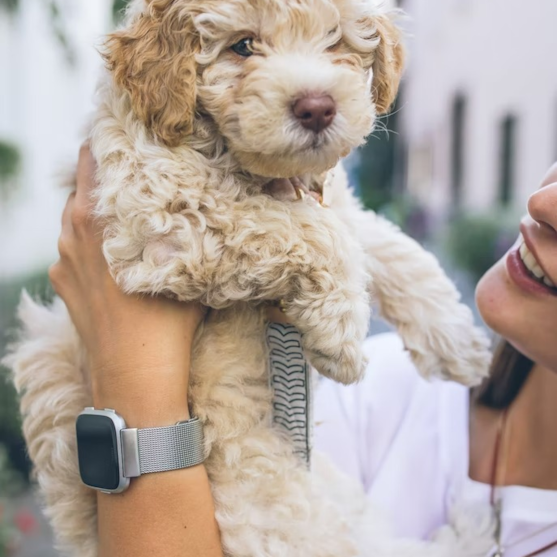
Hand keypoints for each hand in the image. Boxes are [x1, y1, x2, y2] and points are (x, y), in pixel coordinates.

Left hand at [49, 143, 204, 424]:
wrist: (135, 377)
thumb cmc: (166, 324)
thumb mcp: (185, 269)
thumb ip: (186, 232)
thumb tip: (206, 207)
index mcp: (98, 220)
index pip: (92, 159)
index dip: (107, 139)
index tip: (123, 126)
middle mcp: (73, 234)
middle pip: (80, 183)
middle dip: (104, 170)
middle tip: (131, 162)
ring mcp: (63, 262)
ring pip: (74, 217)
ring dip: (95, 206)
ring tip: (123, 205)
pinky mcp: (63, 285)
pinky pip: (72, 248)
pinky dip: (88, 240)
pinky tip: (111, 251)